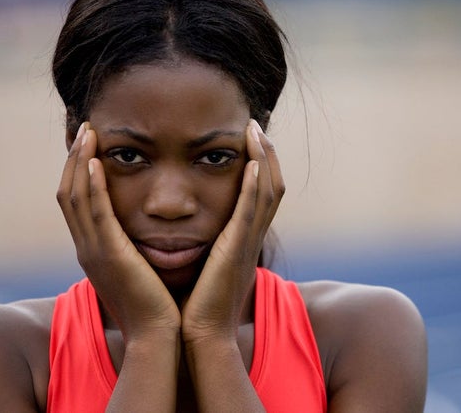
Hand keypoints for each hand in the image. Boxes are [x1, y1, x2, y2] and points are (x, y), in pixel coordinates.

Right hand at [57, 123, 180, 340]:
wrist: (159, 334)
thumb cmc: (157, 301)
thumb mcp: (139, 268)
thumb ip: (134, 245)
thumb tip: (145, 226)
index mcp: (96, 250)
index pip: (78, 202)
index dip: (79, 171)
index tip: (90, 145)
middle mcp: (87, 248)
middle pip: (70, 193)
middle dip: (74, 159)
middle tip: (85, 129)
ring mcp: (94, 252)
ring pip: (76, 198)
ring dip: (79, 162)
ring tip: (88, 133)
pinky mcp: (110, 255)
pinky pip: (95, 214)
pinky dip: (91, 187)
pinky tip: (94, 162)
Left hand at [181, 119, 284, 342]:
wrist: (198, 334)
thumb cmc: (196, 304)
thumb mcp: (205, 267)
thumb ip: (206, 245)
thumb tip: (189, 230)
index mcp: (243, 239)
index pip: (260, 193)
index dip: (260, 164)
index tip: (248, 140)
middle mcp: (251, 237)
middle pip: (271, 185)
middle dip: (266, 153)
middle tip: (255, 126)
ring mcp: (248, 242)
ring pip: (267, 191)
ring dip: (263, 159)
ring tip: (254, 131)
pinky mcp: (237, 249)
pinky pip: (252, 211)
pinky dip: (255, 185)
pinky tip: (251, 162)